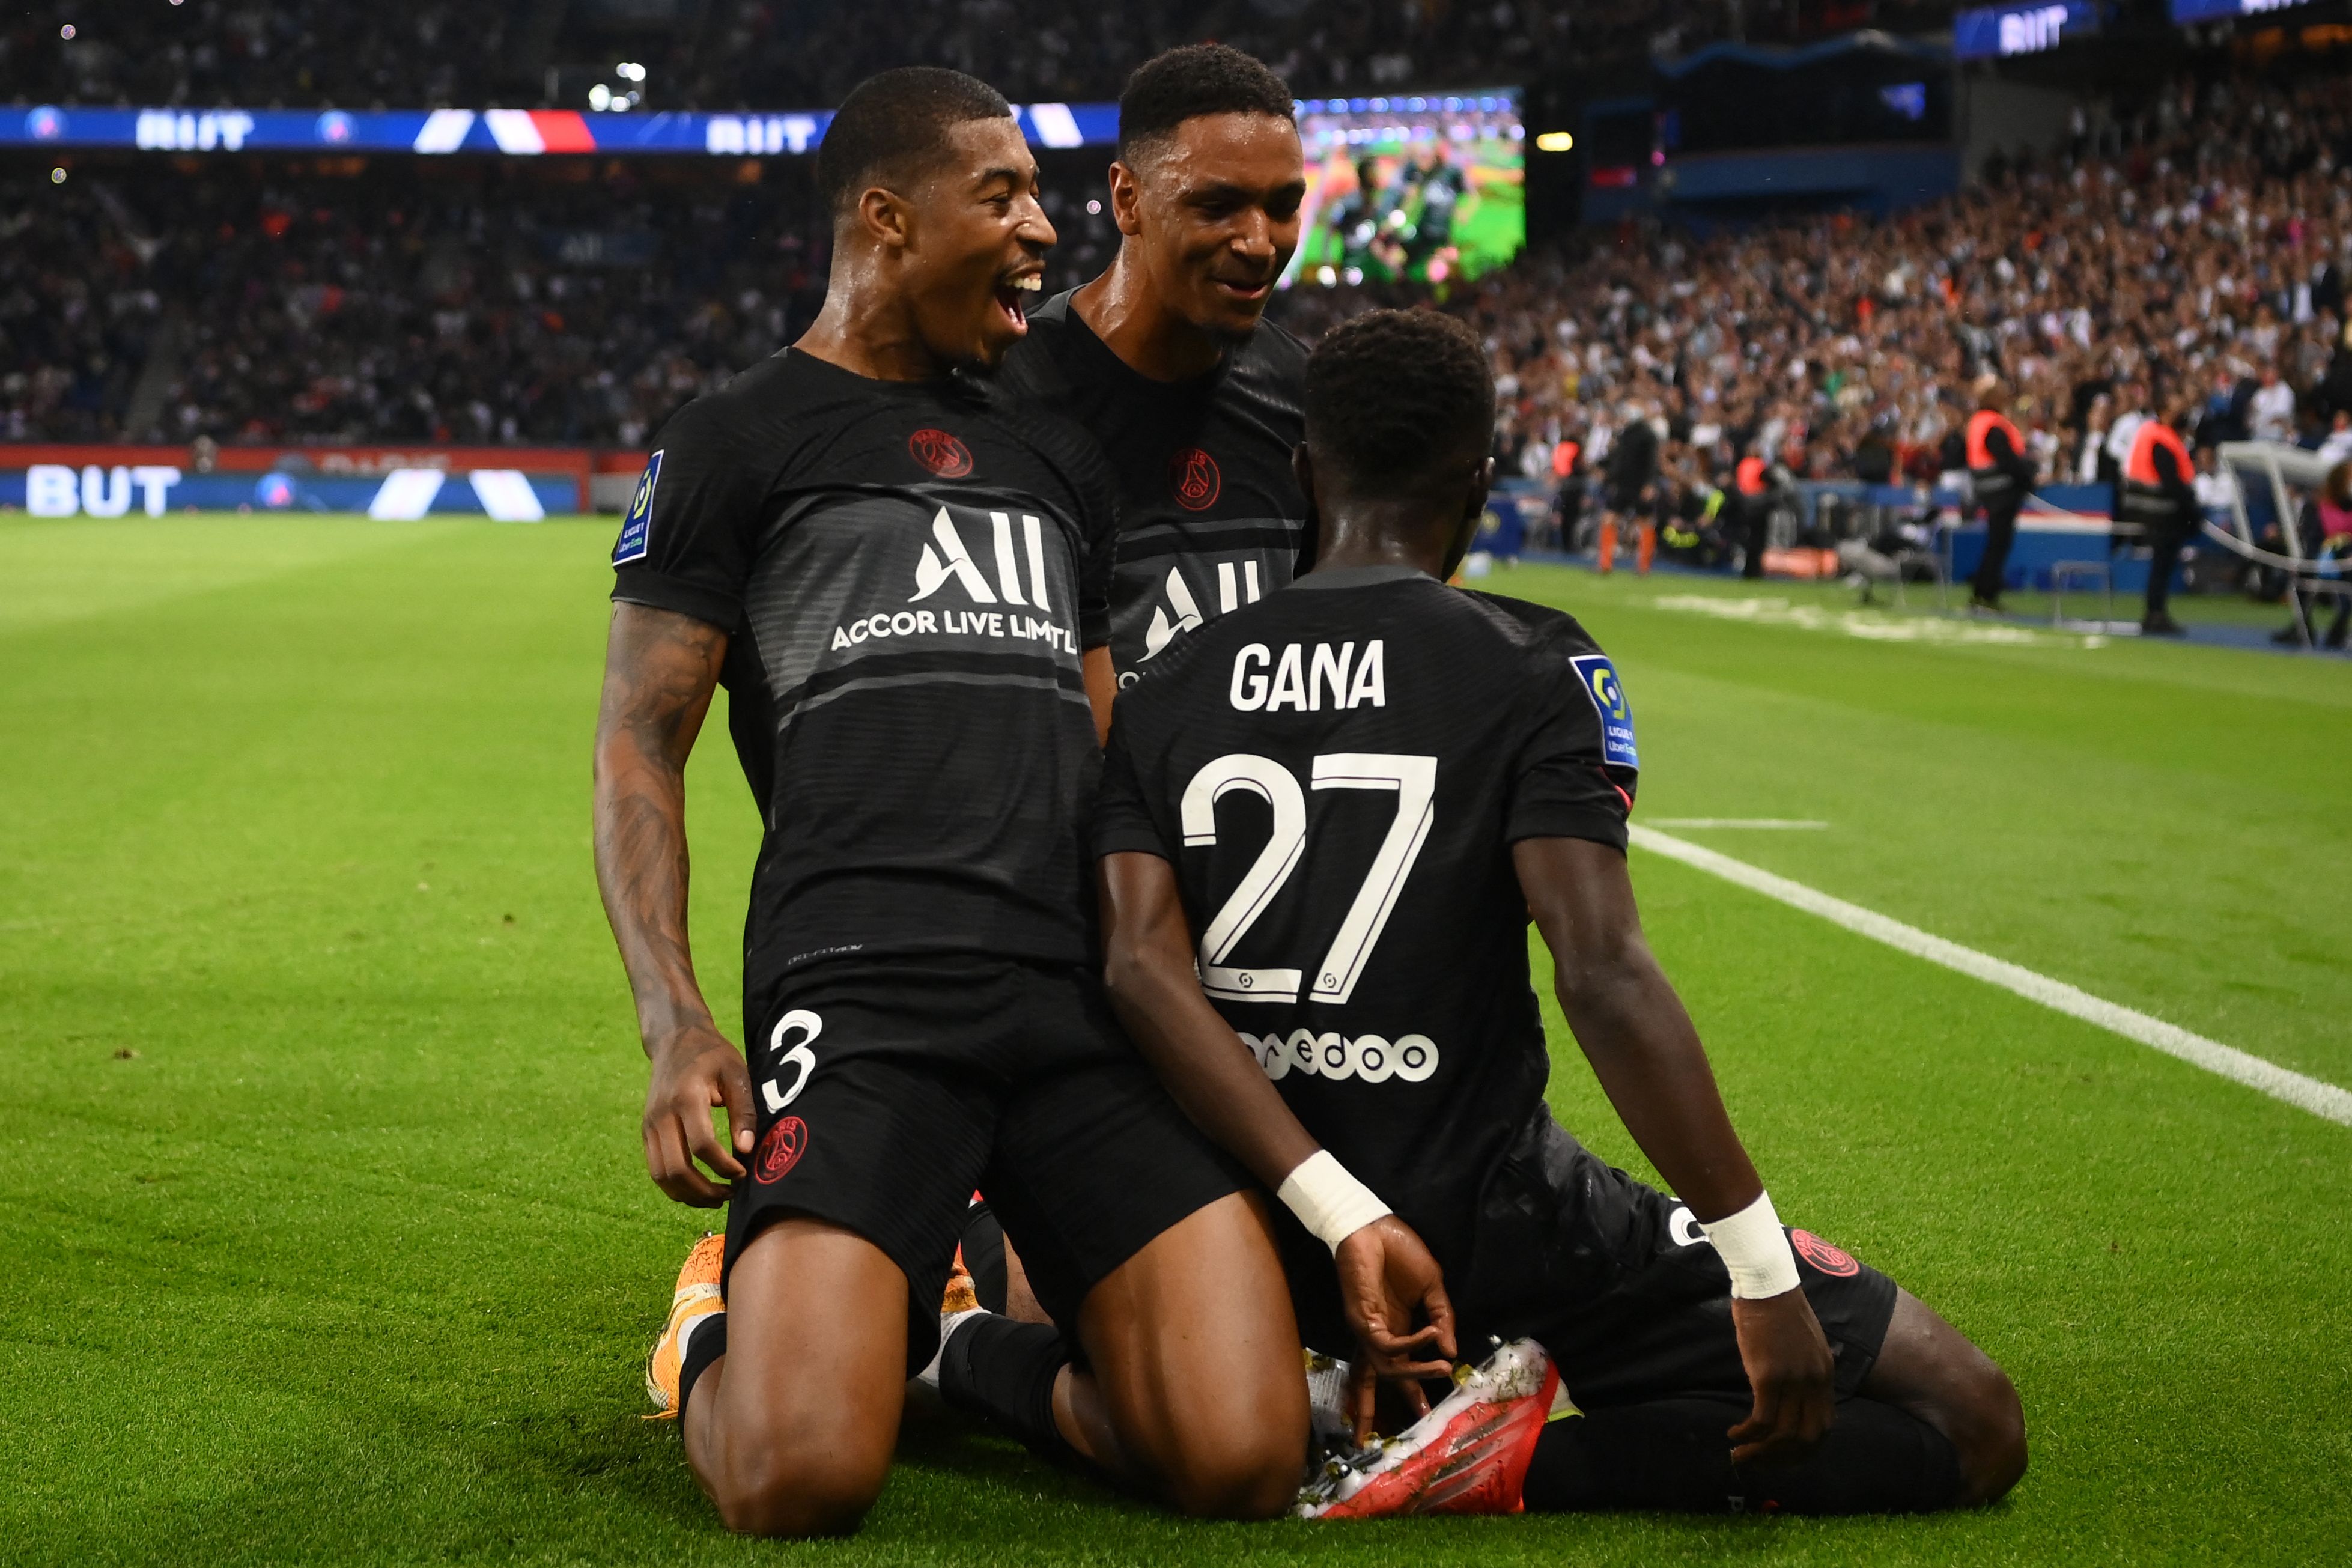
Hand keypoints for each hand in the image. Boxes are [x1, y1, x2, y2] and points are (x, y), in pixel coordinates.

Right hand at [641, 1022, 753, 1205]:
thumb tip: (747, 1151)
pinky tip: (699, 1189)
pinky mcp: (646, 1133)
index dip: (724, 1166)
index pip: (701, 1145)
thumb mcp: (736, 1074)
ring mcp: (649, 1126)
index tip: (743, 1172)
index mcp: (686, 1098)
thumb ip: (744, 1112)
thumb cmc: (712, 1056)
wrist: (675, 1040)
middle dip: (705, 1191)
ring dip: (689, 1195)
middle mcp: (661, 1115)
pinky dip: (676, 1187)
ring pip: (661, 1176)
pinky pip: (656, 1170)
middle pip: (676, 1169)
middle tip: (732, 1194)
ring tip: (717, 1198)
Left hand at [1333, 1215, 1457, 1445]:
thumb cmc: (1399, 1252)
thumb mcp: (1432, 1288)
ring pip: (1386, 1368)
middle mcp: (1376, 1334)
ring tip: (1445, 1369)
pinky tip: (1433, 1334)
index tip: (1424, 1413)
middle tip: (1372, 1442)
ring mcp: (1367, 1328)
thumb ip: (1443, 1320)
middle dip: (1369, 1412)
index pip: (1399, 1367)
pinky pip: (1390, 1343)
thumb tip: (1452, 1353)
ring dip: (1417, 1373)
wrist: (1373, 1225)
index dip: (1411, 1390)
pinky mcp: (1362, 1318)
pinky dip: (1414, 1343)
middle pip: (1370, 1380)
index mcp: (1392, 1327)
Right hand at [1726, 1287, 1835, 1466]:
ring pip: (1783, 1434)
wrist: (1767, 1283)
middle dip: (1784, 1459)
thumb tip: (1790, 1393)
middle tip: (1762, 1463)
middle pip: (1808, 1437)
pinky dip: (1748, 1433)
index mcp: (1825, 1373)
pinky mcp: (1768, 1375)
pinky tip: (1734, 1433)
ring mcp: (1793, 1379)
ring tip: (1742, 1455)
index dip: (1805, 1448)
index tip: (1783, 1456)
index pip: (1824, 1425)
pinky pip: (1762, 1418)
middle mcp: (1814, 1381)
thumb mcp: (1804, 1343)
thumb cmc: (1778, 1307)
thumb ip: (1804, 1369)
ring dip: (1762, 1452)